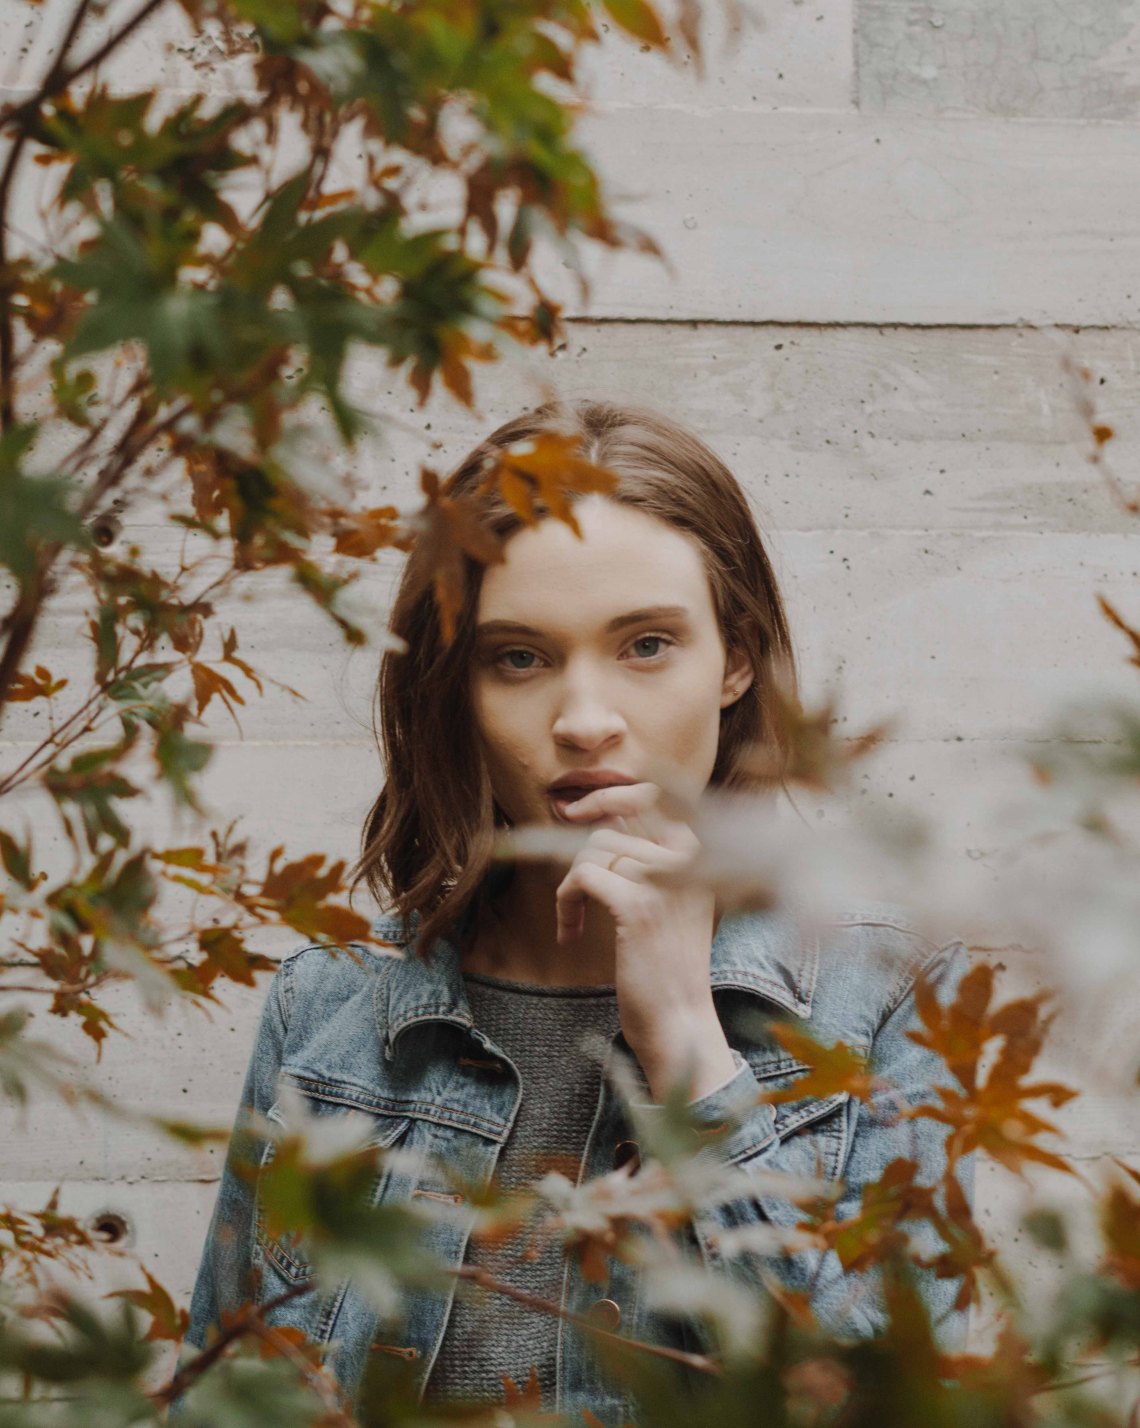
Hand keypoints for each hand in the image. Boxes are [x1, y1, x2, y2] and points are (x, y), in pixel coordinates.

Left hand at [556, 782, 736, 1101]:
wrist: (680, 1024)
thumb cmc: (669, 970)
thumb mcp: (670, 904)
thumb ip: (649, 862)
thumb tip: (603, 819)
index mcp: (703, 859)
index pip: (657, 796)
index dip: (612, 795)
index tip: (578, 811)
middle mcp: (690, 862)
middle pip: (613, 828)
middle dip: (580, 852)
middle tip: (568, 883)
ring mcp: (666, 882)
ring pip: (594, 852)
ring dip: (571, 886)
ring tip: (573, 921)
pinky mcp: (638, 907)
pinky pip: (582, 876)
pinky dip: (565, 901)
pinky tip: (569, 934)